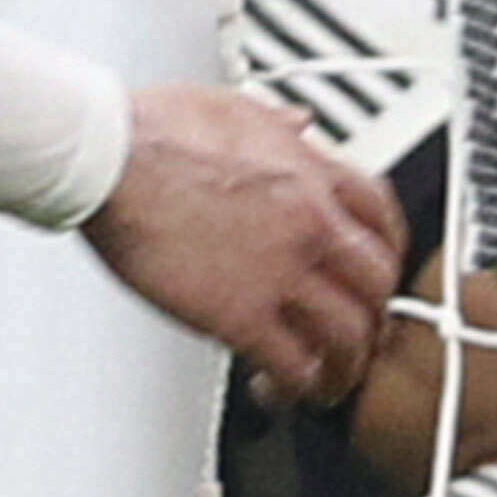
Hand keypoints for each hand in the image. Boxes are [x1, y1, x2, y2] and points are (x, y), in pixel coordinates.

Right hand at [79, 87, 395, 404]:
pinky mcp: (239, 314)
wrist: (109, 159)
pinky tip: (280, 388)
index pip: (382, 217)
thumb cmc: (153, 130)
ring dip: (344, 364)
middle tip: (360, 331)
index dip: (386, 251)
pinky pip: (293, 365)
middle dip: (374, 313)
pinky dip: (296, 386)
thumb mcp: (235, 108)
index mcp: (310, 172)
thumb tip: (296, 122)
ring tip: (330, 379)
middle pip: (377, 283)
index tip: (376, 268)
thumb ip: (276, 123)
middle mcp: (309, 223)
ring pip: (348, 335)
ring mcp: (279, 272)